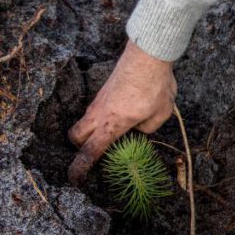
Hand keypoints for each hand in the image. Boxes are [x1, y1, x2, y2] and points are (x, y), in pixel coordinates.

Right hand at [67, 40, 176, 186]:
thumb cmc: (155, 86)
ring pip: (84, 121)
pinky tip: (122, 114)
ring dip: (91, 131)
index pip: (90, 152)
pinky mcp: (104, 90)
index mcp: (111, 125)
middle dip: (80, 148)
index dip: (80, 168)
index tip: (74, 179)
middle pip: (75, 136)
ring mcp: (99, 100)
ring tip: (113, 134)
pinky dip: (100, 117)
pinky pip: (95, 110)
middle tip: (97, 152)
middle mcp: (99, 113)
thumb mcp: (159, 115)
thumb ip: (147, 128)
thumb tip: (138, 129)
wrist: (148, 54)